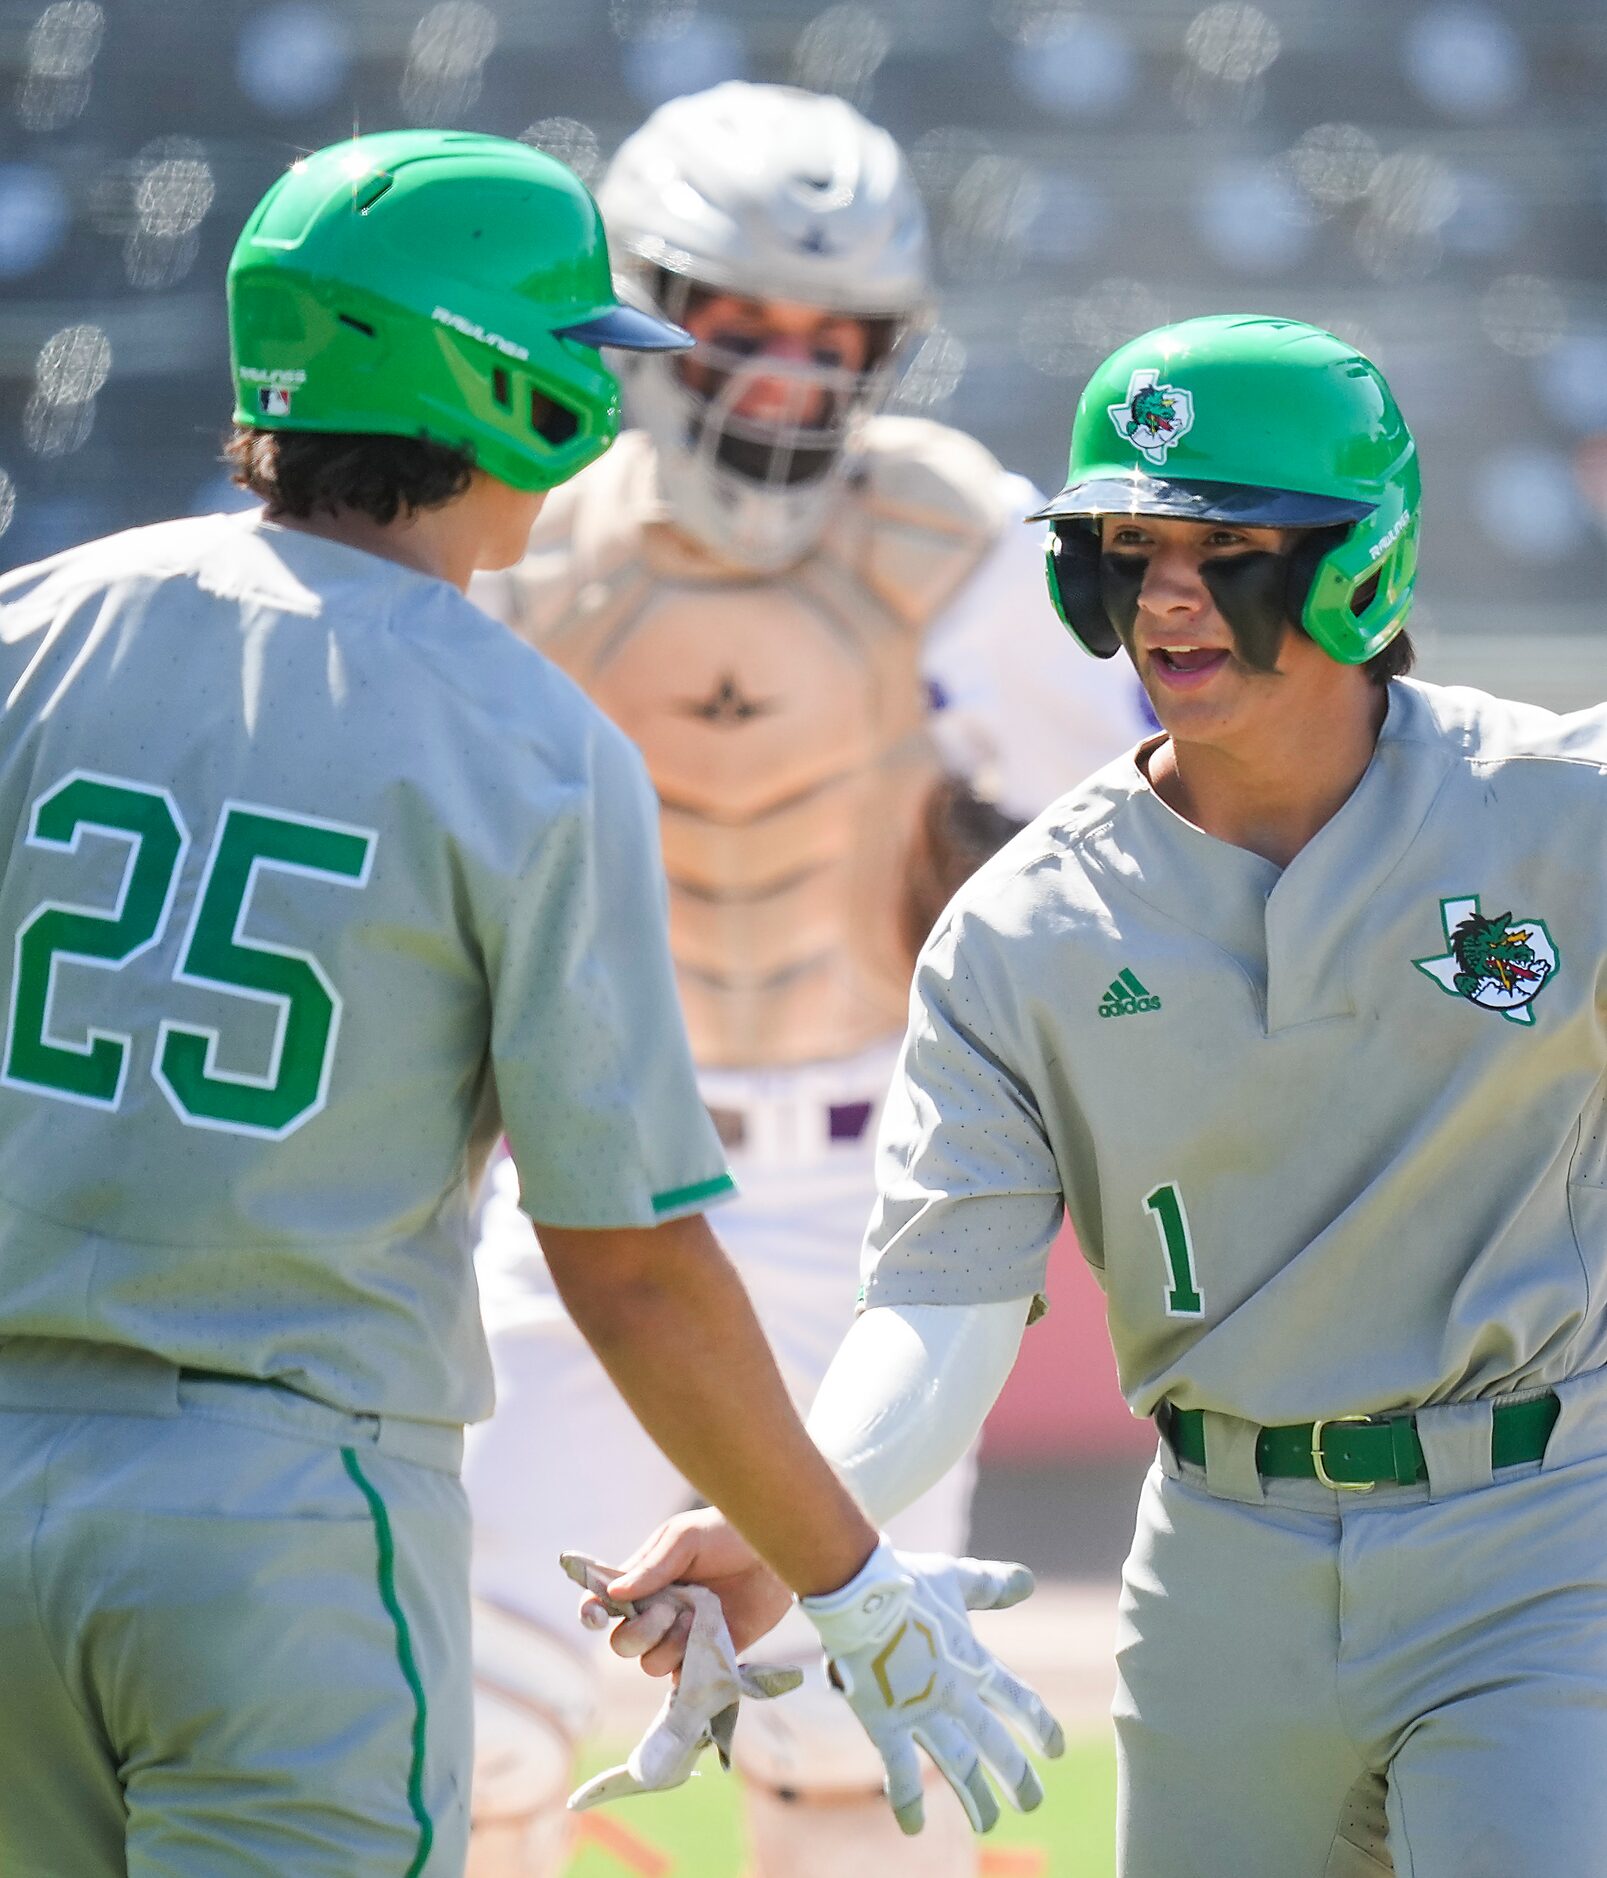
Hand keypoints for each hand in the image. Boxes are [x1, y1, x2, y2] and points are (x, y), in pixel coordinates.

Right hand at [559, 1552, 801, 1808]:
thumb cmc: (726, 1534)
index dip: (592, 1613)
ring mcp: (682, 1636)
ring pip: (651, 1664)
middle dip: (640, 1632)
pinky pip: (683, 1678)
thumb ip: (652, 1567)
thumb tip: (614, 1593)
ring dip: (670, 1646)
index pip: (602, 1603)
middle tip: (670, 1610)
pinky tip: (707, 1640)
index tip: (598, 1617)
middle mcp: (657, 1611)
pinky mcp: (709, 1655)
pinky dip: (689, 1666)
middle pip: (623, 1644)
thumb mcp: (685, 1538)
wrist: (774, 1553)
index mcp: (643, 1580)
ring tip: (698, 1620)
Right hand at [801, 1541, 1063, 1836]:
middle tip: (1033, 1802)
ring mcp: (921, 1714)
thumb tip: (1028, 1581)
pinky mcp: (886, 1724)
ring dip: (975, 1797)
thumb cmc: (907, 1581)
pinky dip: (907, 1801)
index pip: (1018, 1701)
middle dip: (1016, 1776)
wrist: (862, 1595)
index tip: (1055, 1750)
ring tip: (990, 1824)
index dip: (1040, 1726)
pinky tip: (914, 1830)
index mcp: (973, 1662)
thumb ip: (990, 1585)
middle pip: (994, 1745)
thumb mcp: (955, 1579)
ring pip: (957, 1764)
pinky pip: (898, 1771)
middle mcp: (954, 1695)